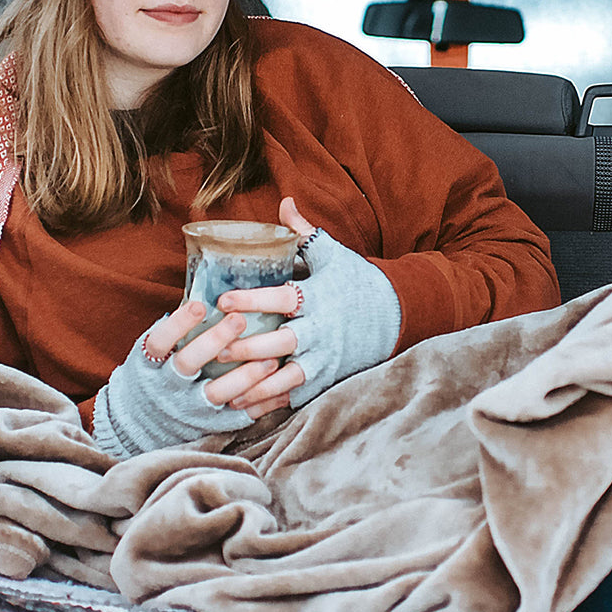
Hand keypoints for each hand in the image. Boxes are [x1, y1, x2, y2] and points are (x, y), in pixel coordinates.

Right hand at [146, 294, 299, 420]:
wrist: (142, 426)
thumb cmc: (155, 376)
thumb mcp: (154, 354)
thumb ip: (176, 331)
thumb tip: (206, 291)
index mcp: (150, 364)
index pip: (159, 341)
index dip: (178, 324)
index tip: (200, 305)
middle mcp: (167, 386)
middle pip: (188, 363)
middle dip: (215, 341)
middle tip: (240, 320)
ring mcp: (187, 408)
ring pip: (216, 393)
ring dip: (245, 376)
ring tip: (270, 359)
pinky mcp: (208, 426)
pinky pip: (237, 416)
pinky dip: (261, 404)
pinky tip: (282, 390)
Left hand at [214, 197, 402, 408]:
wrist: (395, 314)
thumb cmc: (357, 281)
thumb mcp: (332, 254)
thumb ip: (304, 232)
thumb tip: (284, 202)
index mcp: (319, 297)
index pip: (283, 298)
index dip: (253, 299)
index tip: (224, 300)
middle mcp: (322, 330)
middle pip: (282, 343)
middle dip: (248, 349)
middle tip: (216, 349)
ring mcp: (326, 357)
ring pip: (288, 377)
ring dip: (255, 385)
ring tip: (224, 390)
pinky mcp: (328, 377)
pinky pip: (296, 396)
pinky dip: (270, 405)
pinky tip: (243, 409)